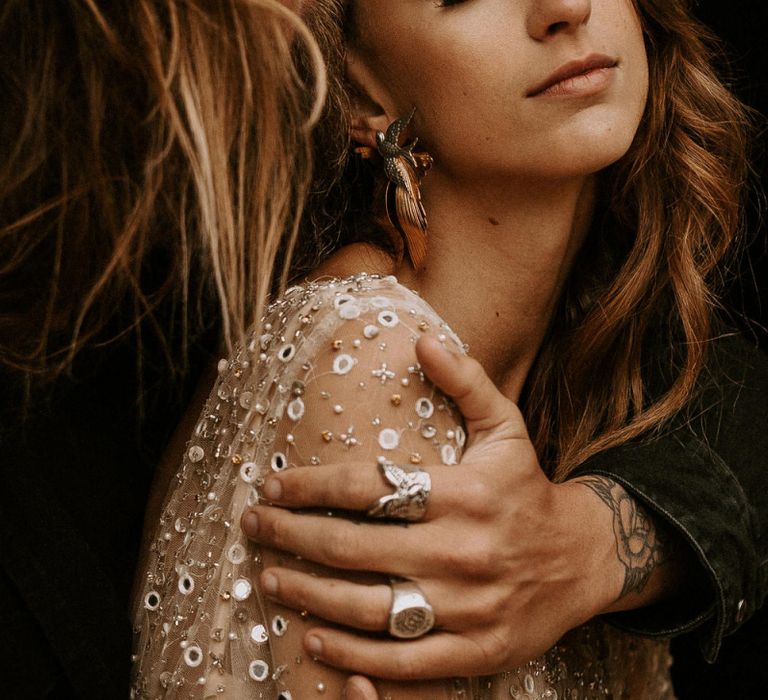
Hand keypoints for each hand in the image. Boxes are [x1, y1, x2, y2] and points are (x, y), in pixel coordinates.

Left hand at [241, 337, 622, 679]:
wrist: (584, 560)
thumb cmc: (528, 488)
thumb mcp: (506, 426)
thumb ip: (465, 381)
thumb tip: (422, 337)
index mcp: (465, 493)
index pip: (368, 488)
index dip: (311, 487)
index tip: (274, 486)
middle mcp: (461, 551)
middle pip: (353, 547)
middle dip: (291, 536)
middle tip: (253, 526)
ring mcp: (467, 608)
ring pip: (367, 609)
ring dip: (307, 594)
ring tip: (268, 577)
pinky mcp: (474, 652)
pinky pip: (400, 662)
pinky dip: (350, 657)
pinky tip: (312, 639)